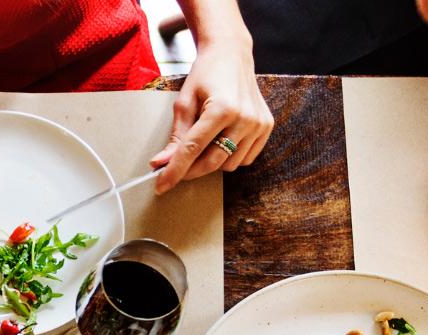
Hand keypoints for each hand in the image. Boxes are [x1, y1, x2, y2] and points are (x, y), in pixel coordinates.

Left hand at [151, 29, 272, 191]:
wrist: (231, 55)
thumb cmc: (205, 75)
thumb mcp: (184, 102)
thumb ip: (175, 136)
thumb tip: (162, 163)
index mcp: (221, 108)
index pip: (192, 150)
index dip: (174, 171)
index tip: (160, 185)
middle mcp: (244, 118)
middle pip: (212, 162)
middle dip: (189, 171)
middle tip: (174, 169)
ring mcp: (258, 123)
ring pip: (228, 165)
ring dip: (211, 162)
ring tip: (204, 141)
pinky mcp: (266, 126)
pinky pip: (245, 158)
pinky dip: (230, 156)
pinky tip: (222, 139)